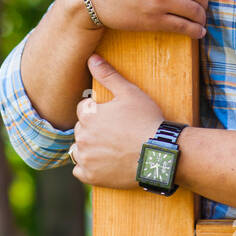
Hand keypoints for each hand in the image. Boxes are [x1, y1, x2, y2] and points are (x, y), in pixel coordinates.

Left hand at [70, 54, 167, 188]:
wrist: (158, 154)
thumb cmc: (146, 120)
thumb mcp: (129, 92)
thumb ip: (108, 75)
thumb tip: (91, 57)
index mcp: (89, 115)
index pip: (83, 109)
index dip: (97, 110)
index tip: (112, 115)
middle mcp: (82, 137)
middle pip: (81, 129)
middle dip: (93, 128)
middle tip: (114, 130)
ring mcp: (86, 159)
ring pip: (78, 149)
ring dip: (88, 147)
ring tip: (108, 146)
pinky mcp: (92, 177)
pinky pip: (80, 171)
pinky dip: (88, 167)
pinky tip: (102, 163)